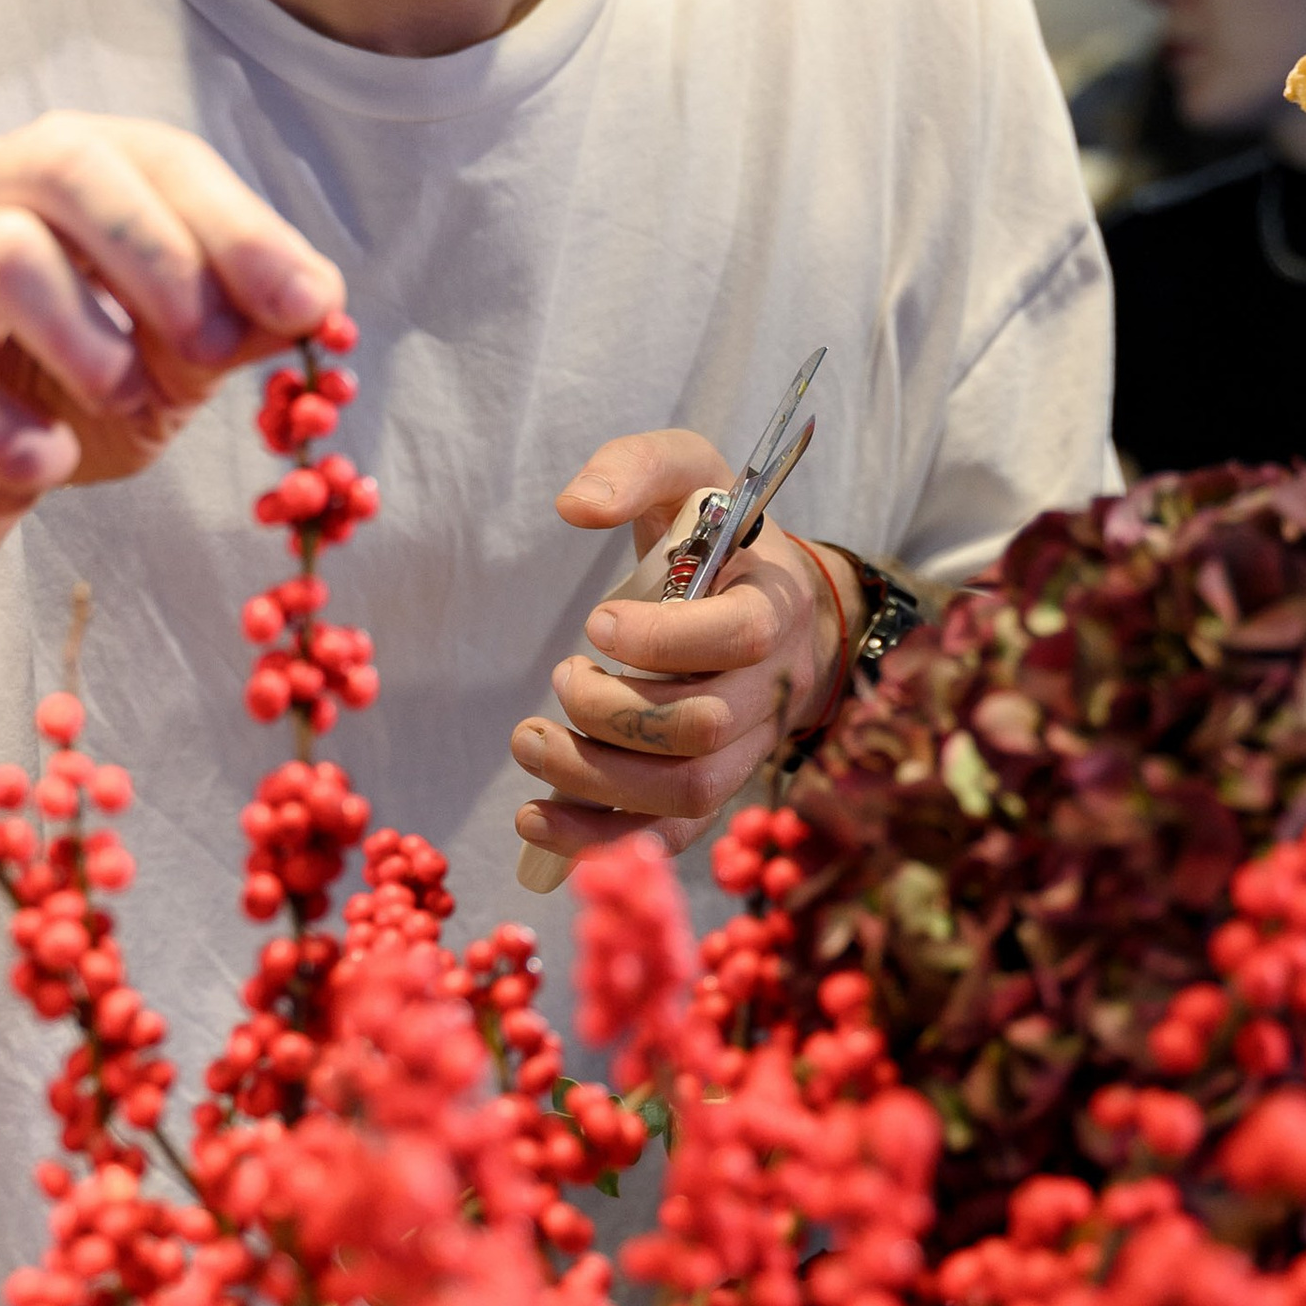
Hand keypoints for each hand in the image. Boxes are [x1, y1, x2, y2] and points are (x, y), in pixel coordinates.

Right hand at [0, 113, 341, 561]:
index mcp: (73, 166)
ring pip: (2, 256)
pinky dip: (6, 433)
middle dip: (159, 257)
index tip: (307, 305)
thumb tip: (319, 300)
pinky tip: (49, 460)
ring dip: (89, 342)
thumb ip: (248, 319)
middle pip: (67, 167)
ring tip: (126, 402)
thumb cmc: (90, 382)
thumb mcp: (187, 349)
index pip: (159, 158)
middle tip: (208, 349)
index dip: (239, 228)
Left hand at [510, 428, 854, 878]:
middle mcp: (771, 683)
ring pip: (688, 790)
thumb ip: (635, 468)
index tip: (597, 622)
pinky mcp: (717, 786)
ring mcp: (748, 744)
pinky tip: (536, 820)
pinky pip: (672, 833)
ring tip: (530, 742)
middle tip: (562, 677)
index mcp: (773, 603)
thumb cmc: (717, 537)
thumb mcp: (688, 473)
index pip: (738, 636)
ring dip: (594, 778)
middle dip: (612, 712)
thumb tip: (576, 506)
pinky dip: (600, 837)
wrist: (774, 602)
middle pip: (702, 726)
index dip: (662, 639)